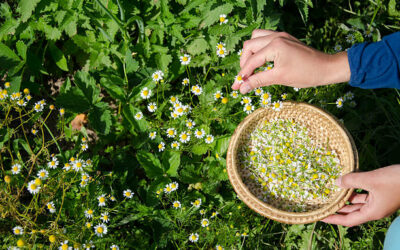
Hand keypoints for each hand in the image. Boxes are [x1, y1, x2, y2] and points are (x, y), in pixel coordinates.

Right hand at [231, 29, 350, 93]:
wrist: (327, 68)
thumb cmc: (306, 74)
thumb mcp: (280, 78)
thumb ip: (258, 81)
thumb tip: (241, 88)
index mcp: (275, 45)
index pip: (252, 61)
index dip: (242, 75)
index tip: (236, 86)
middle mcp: (276, 36)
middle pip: (249, 46)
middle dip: (244, 63)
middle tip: (244, 78)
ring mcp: (281, 35)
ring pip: (256, 38)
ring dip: (250, 53)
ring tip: (251, 67)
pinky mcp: (285, 38)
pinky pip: (265, 38)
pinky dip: (259, 48)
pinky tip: (261, 60)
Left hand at [321, 165, 399, 226]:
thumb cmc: (397, 180)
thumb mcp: (371, 179)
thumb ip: (352, 180)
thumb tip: (336, 182)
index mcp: (372, 212)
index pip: (348, 220)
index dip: (333, 219)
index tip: (320, 216)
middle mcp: (374, 210)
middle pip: (351, 213)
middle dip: (337, 209)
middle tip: (322, 205)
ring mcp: (378, 202)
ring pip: (357, 203)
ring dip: (345, 199)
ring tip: (330, 193)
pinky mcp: (381, 194)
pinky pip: (364, 194)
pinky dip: (354, 190)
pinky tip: (346, 182)